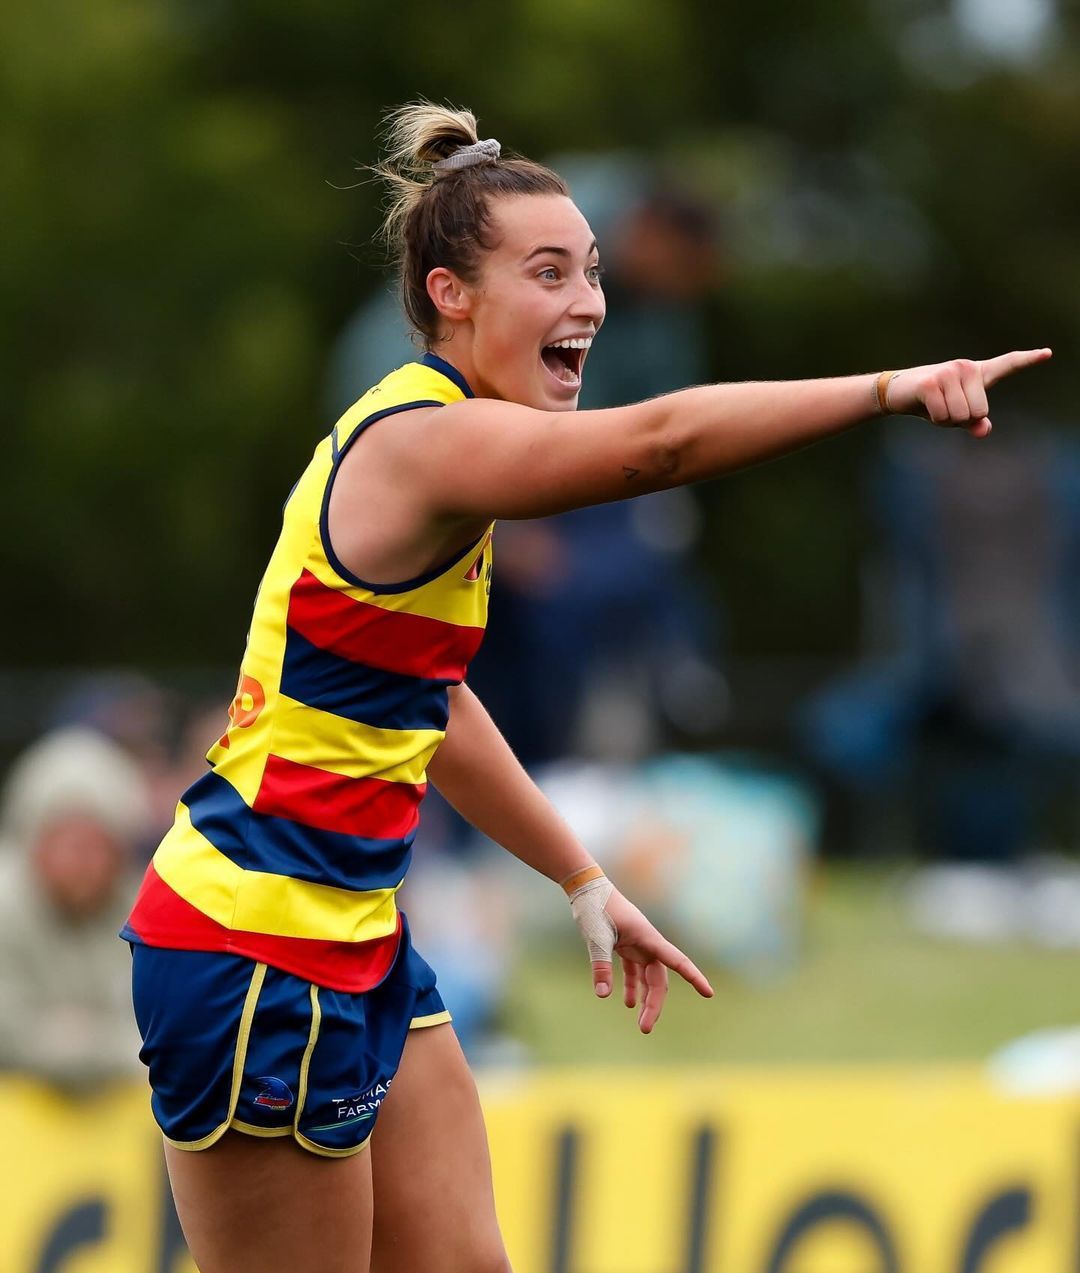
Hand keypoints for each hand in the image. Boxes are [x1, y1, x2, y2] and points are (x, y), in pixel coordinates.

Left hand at [572, 881, 713, 1033]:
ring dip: (645, 999)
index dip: (693, 977)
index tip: (709, 993)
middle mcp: (647, 943)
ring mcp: (637, 944)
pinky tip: (627, 1003)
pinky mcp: (625, 945)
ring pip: (649, 977)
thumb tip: (603, 996)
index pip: (677, 960)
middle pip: (659, 979)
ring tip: (641, 1023)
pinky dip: (632, 986)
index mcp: (648, 938)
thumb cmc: (595, 907)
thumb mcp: (596, 937)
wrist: (586, 887)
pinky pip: (634, 970)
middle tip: (644, 1029)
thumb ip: (601, 965)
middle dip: (654, 1004)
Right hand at [885, 348, 1051, 437]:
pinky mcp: (931, 382)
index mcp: (976, 373)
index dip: (1028, 359)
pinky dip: (935, 419)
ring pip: (962, 416)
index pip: (1006, 364)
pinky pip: (943, 415)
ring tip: (934, 406)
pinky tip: (925, 406)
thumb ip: (974, 422)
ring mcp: (948, 372)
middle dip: (961, 419)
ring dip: (946, 420)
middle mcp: (966, 367)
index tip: (1048, 353)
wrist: (897, 393)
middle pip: (979, 411)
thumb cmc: (931, 403)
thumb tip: (984, 430)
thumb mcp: (956, 414)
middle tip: (944, 407)